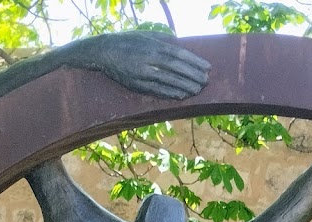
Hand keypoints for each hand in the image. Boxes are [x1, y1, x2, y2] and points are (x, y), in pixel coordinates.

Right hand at [82, 32, 210, 99]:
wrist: (103, 51)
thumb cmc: (127, 41)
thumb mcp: (145, 35)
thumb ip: (163, 40)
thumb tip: (180, 44)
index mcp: (153, 45)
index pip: (179, 54)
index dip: (195, 62)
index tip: (207, 67)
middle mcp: (149, 59)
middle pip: (176, 69)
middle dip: (193, 76)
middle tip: (206, 81)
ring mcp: (143, 73)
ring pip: (168, 82)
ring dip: (184, 87)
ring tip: (197, 90)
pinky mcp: (137, 84)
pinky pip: (157, 91)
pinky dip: (170, 94)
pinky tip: (181, 96)